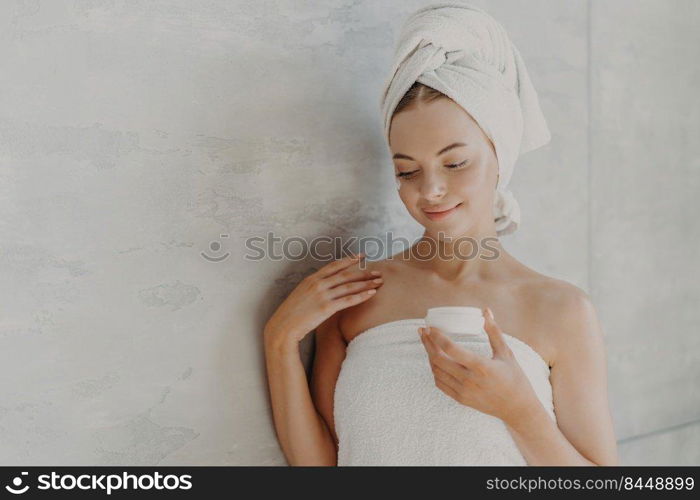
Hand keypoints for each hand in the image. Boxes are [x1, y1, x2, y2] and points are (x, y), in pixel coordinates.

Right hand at [264, 252, 382, 344]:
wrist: (283, 327)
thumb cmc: (292, 314)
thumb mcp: (301, 295)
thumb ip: (314, 288)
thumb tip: (326, 286)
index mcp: (311, 279)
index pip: (335, 266)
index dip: (350, 260)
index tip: (362, 256)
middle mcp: (318, 284)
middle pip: (346, 275)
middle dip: (364, 272)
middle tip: (378, 271)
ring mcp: (322, 295)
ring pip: (349, 286)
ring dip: (366, 283)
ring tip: (379, 282)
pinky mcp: (326, 308)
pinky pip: (348, 300)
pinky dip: (361, 296)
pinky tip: (372, 294)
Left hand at [418, 307, 539, 425]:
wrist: (518, 409)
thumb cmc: (515, 378)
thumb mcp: (506, 353)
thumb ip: (494, 331)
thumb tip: (486, 310)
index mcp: (481, 367)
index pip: (451, 349)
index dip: (437, 336)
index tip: (430, 327)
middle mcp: (469, 380)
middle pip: (438, 359)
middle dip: (427, 343)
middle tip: (423, 331)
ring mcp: (463, 392)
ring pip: (436, 371)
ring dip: (429, 356)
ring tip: (428, 342)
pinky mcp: (461, 399)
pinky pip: (440, 383)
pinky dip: (435, 370)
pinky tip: (435, 360)